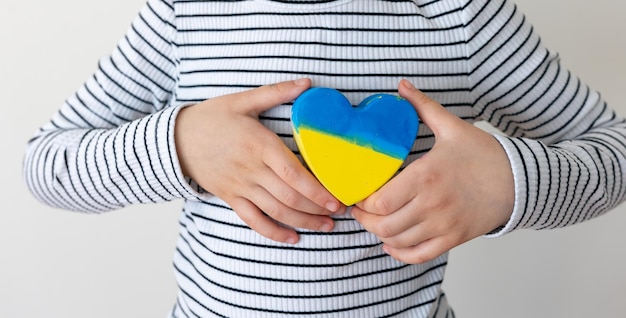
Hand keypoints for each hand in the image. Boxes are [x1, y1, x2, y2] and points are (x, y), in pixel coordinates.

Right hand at [175, 79, 343, 243]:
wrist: (175, 139)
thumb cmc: (212, 118)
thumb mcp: (243, 100)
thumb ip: (276, 92)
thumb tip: (306, 82)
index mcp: (259, 145)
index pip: (293, 173)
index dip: (316, 190)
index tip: (335, 199)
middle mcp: (251, 170)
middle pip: (289, 196)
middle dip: (317, 209)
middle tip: (339, 213)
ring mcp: (240, 187)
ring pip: (276, 211)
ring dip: (303, 222)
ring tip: (325, 226)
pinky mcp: (231, 198)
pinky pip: (254, 221)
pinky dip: (273, 233)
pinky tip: (292, 238)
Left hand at [351, 79, 513, 263]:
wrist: (521, 180)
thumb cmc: (484, 154)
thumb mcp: (452, 127)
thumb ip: (423, 106)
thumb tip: (401, 85)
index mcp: (426, 176)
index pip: (379, 201)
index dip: (361, 202)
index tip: (356, 194)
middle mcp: (432, 205)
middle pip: (383, 225)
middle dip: (364, 220)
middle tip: (359, 210)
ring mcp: (444, 225)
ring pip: (397, 241)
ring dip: (380, 235)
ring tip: (375, 222)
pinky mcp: (454, 239)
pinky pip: (419, 255)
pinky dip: (400, 253)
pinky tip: (392, 243)